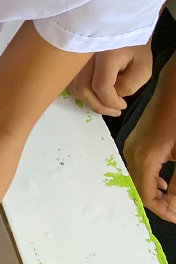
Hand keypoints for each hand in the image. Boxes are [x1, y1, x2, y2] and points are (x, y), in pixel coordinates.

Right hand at [68, 44, 152, 115]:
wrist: (121, 25)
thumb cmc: (134, 47)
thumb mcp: (143, 68)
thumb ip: (129, 86)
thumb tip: (113, 96)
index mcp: (105, 55)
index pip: (101, 86)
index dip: (111, 101)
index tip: (123, 105)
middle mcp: (84, 55)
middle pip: (82, 89)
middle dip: (99, 106)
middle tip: (114, 111)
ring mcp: (75, 57)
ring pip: (73, 87)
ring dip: (88, 100)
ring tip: (104, 103)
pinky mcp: (71, 59)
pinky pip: (69, 81)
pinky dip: (81, 92)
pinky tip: (94, 93)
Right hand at [124, 67, 175, 222]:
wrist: (175, 90)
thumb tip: (173, 207)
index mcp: (143, 158)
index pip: (146, 195)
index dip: (163, 211)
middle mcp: (131, 152)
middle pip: (139, 188)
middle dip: (157, 204)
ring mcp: (131, 145)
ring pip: (138, 178)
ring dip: (154, 192)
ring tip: (172, 200)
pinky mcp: (135, 140)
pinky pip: (138, 167)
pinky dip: (150, 180)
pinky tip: (164, 182)